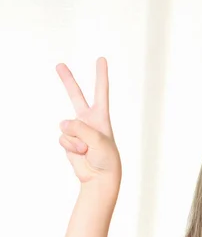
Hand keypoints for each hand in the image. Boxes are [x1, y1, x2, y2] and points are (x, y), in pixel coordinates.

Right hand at [56, 57, 121, 185]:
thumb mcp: (98, 140)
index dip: (101, 76)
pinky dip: (70, 146)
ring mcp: (77, 130)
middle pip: (76, 96)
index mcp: (101, 117)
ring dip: (75, 139)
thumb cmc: (106, 158)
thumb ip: (80, 128)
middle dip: (68, 81)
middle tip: (60, 65)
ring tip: (87, 149)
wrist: (99, 177)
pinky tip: (80, 153)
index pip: (101, 92)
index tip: (101, 60)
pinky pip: (62, 138)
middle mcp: (88, 120)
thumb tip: (63, 123)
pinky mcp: (69, 140)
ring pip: (66, 126)